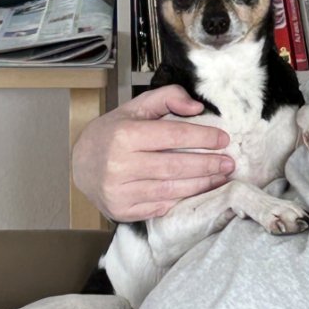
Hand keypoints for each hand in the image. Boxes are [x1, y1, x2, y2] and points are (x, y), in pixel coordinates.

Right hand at [71, 85, 234, 221]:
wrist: (79, 163)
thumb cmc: (112, 132)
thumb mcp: (135, 107)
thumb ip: (167, 98)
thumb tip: (196, 107)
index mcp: (124, 135)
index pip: (172, 135)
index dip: (202, 137)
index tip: (223, 139)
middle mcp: (120, 164)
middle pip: (175, 166)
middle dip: (207, 165)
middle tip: (229, 163)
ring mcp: (119, 191)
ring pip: (170, 190)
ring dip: (200, 185)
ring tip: (220, 178)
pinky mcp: (121, 210)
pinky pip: (159, 207)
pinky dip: (180, 200)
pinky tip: (196, 192)